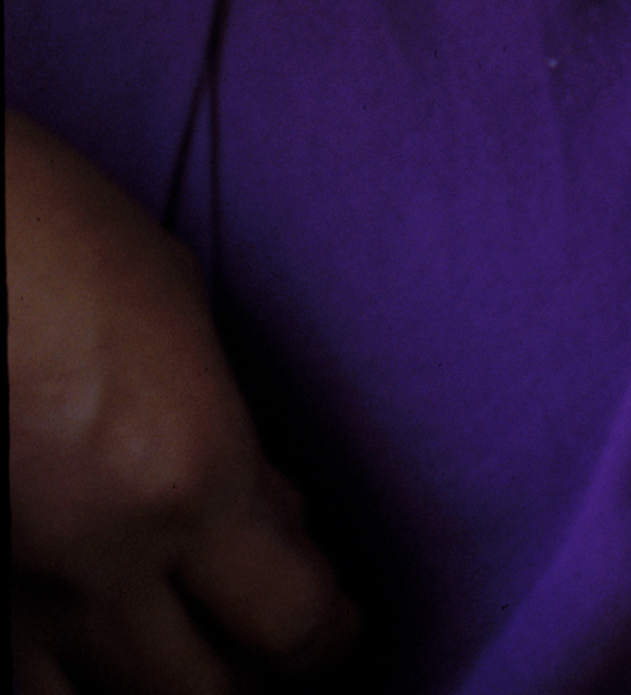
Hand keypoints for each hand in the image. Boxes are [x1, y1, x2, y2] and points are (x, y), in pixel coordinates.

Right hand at [7, 114, 357, 693]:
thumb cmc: (58, 238)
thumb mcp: (183, 320)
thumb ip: (238, 440)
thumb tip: (282, 524)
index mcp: (189, 475)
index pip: (294, 621)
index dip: (332, 636)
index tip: (341, 624)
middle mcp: (105, 559)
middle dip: (264, 679)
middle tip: (281, 652)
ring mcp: (18, 592)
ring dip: (165, 693)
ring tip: (198, 660)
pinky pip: (26, 689)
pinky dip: (73, 688)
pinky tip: (99, 662)